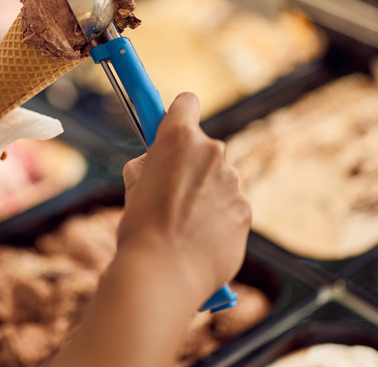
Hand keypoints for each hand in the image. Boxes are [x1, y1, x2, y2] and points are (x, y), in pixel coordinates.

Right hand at [118, 92, 251, 300]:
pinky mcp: (245, 211)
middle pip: (203, 149)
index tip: (172, 127)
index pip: (186, 103)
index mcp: (179, 138)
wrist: (164, 274)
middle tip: (169, 195)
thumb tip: (153, 163)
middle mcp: (212, 152)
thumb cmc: (141, 229)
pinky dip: (217, 220)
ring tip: (182, 227)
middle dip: (190, 167)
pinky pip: (230, 208)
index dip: (178, 115)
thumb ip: (148, 166)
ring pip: (218, 181)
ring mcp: (233, 182)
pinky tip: (198, 241)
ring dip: (205, 196)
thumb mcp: (132, 187)